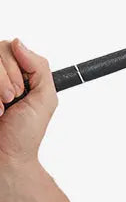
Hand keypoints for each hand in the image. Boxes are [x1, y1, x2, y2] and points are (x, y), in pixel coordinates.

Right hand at [0, 38, 57, 169]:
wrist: (6, 158)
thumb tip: (18, 43)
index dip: (14, 68)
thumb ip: (39, 67)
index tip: (20, 91)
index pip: (7, 47)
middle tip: (11, 101)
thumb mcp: (45, 98)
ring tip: (1, 108)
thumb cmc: (24, 134)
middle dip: (6, 79)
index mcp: (13, 73)